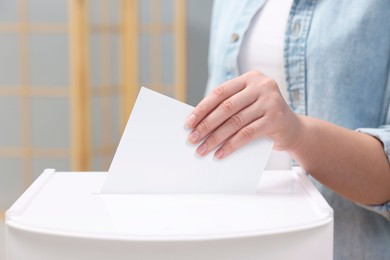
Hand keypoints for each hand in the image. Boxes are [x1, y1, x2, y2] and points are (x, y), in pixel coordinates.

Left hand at [185, 70, 302, 158]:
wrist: (294, 129)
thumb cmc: (263, 116)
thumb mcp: (247, 105)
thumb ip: (229, 108)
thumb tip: (197, 123)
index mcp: (250, 78)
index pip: (220, 92)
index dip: (202, 108)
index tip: (188, 123)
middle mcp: (262, 85)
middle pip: (226, 107)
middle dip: (206, 125)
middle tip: (192, 139)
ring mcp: (270, 101)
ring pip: (235, 122)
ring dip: (215, 138)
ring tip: (203, 150)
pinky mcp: (276, 119)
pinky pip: (247, 134)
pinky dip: (231, 146)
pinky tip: (220, 154)